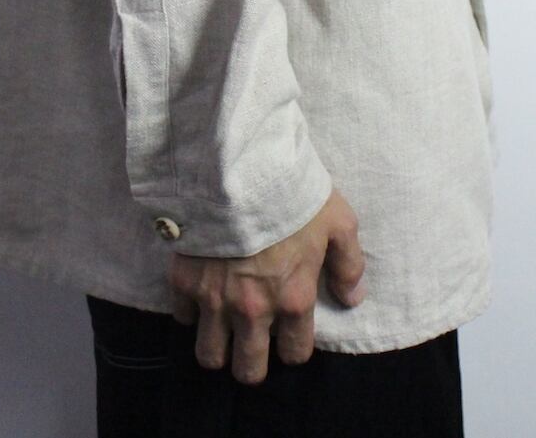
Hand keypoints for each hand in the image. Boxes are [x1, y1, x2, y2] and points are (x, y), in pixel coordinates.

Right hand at [166, 186, 366, 384]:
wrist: (238, 166)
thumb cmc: (293, 192)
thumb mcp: (338, 220)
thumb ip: (348, 264)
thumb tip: (353, 299)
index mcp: (293, 299)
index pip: (295, 354)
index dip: (294, 347)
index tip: (290, 333)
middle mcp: (253, 310)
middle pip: (248, 370)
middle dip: (252, 364)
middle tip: (251, 345)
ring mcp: (215, 298)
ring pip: (210, 355)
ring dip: (218, 347)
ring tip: (222, 331)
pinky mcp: (184, 280)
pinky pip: (182, 317)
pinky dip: (190, 311)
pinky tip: (200, 294)